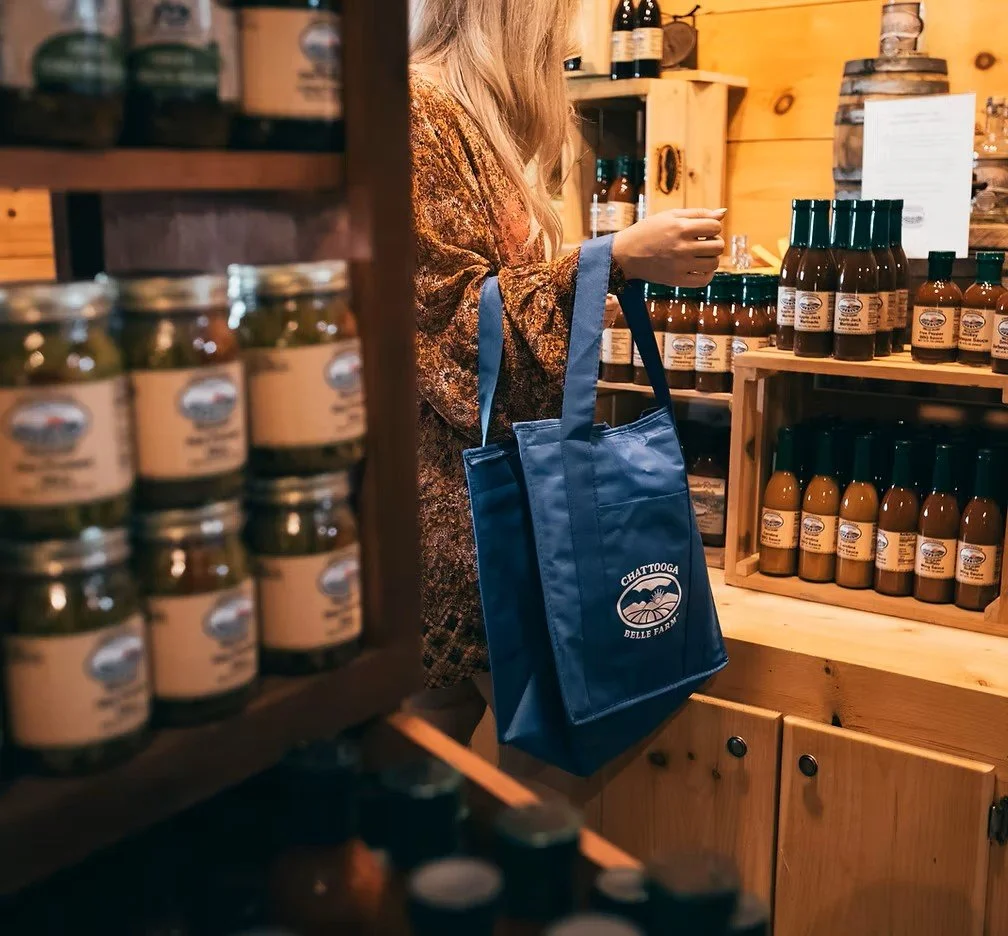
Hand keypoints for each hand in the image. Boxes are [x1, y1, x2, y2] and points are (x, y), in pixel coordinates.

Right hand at [611, 208, 726, 287]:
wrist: (625, 254)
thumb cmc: (648, 231)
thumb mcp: (670, 216)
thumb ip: (697, 214)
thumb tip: (723, 213)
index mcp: (681, 227)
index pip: (715, 226)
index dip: (713, 227)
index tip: (703, 230)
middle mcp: (682, 247)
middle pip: (718, 246)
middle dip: (714, 242)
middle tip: (702, 243)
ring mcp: (680, 265)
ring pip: (713, 263)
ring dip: (711, 258)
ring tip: (700, 255)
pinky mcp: (676, 280)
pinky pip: (704, 280)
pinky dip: (706, 275)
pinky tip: (699, 268)